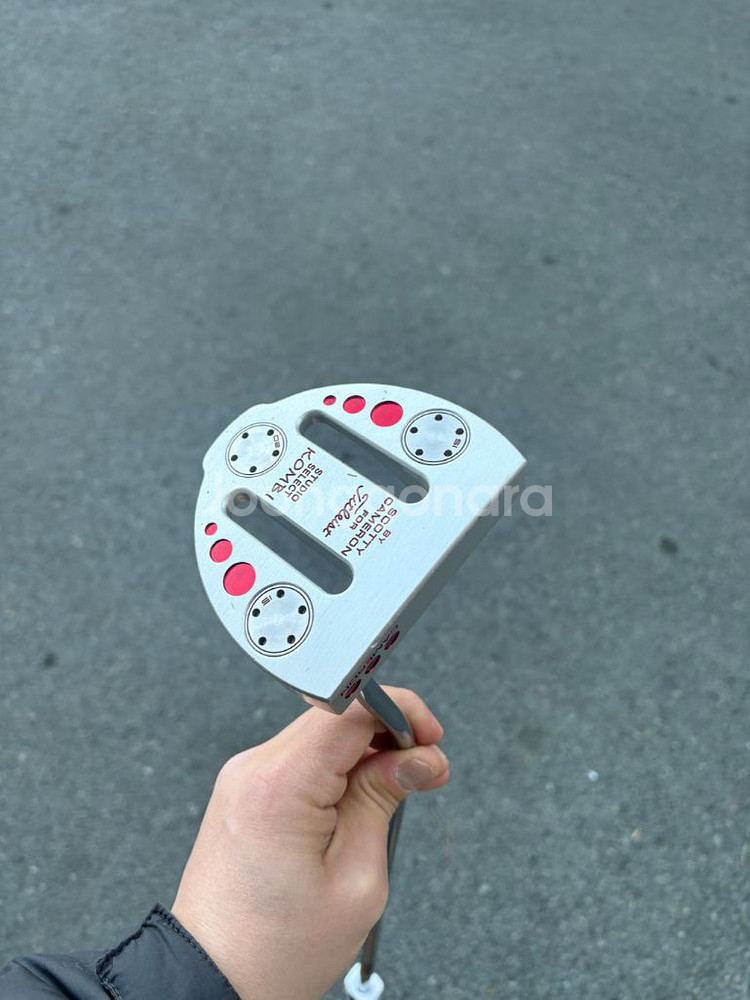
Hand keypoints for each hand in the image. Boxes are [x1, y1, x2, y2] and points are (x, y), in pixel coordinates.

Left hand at [171, 685, 449, 999]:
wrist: (211, 978)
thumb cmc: (274, 949)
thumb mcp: (357, 880)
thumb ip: (385, 800)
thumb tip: (416, 757)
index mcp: (282, 784)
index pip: (351, 706)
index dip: (401, 711)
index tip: (429, 738)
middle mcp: (254, 768)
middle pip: (337, 716)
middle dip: (389, 735)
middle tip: (424, 773)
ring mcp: (243, 777)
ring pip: (321, 736)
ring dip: (363, 754)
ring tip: (391, 795)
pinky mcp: (243, 790)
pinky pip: (301, 759)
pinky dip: (335, 770)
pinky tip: (354, 803)